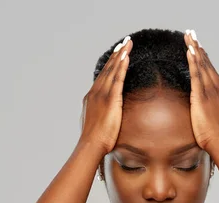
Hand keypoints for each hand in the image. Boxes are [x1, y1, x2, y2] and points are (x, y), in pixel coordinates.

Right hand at [78, 36, 132, 153]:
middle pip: (108, 69)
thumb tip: (104, 117)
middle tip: (124, 42)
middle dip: (117, 54)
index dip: (110, 64)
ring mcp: (102, 95)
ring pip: (112, 70)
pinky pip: (117, 79)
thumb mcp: (96, 124)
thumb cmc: (94, 141)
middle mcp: (95, 92)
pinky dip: (121, 66)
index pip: (103, 77)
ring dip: (121, 55)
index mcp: (91, 97)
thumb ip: (99, 116)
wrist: (91, 145)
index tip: (117, 54)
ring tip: (128, 43)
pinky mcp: (110, 99)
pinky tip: (126, 57)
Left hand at [184, 30, 218, 149]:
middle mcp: (218, 87)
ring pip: (201, 64)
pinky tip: (189, 50)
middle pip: (206, 62)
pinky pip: (196, 74)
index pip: (212, 70)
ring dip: (194, 48)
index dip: (205, 57)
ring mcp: (210, 90)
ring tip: (188, 35)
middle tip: (191, 33)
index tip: (199, 46)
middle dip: (198, 46)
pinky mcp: (201, 95)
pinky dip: (193, 61)